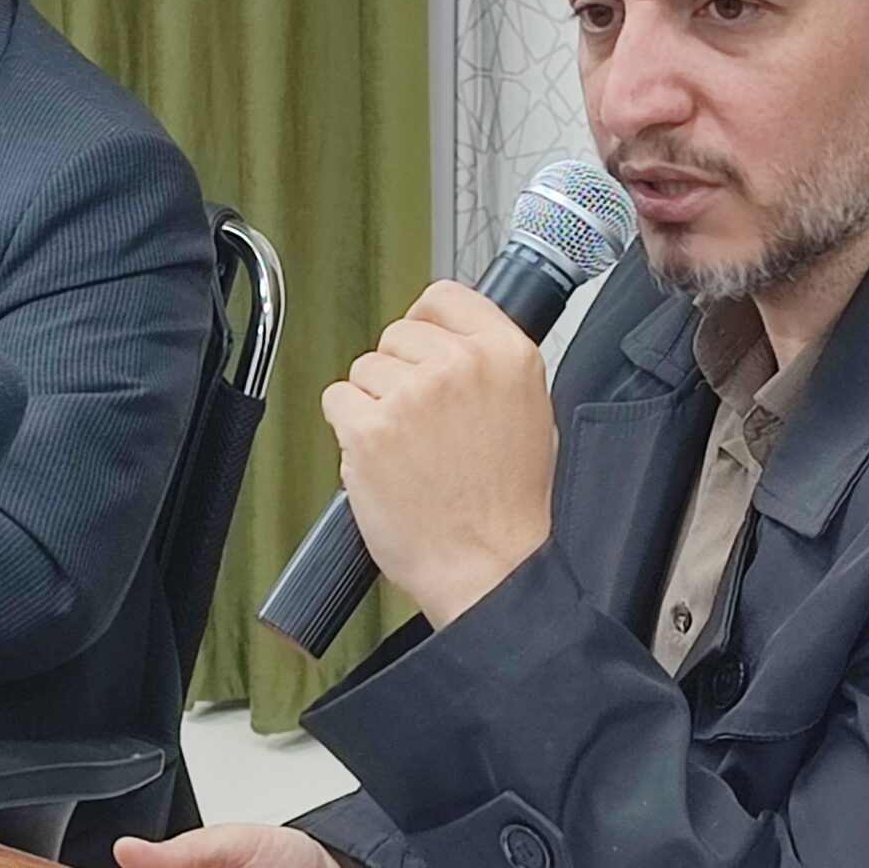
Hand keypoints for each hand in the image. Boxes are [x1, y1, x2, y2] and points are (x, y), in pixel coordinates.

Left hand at [321, 280, 556, 625]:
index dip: (425, 325)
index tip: (419, 346)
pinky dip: (348, 429)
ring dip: (374, 405)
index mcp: (507, 355)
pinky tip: (380, 459)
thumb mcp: (531, 414)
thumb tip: (452, 342)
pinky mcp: (370, 429)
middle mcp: (460, 366)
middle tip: (419, 424)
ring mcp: (412, 395)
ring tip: (406, 450)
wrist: (489, 568)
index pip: (444, 299)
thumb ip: (491, 368)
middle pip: (397, 335)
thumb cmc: (508, 507)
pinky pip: (337, 400)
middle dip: (399, 374)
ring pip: (365, 370)